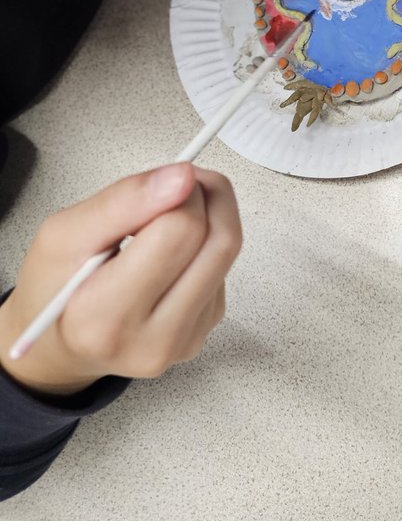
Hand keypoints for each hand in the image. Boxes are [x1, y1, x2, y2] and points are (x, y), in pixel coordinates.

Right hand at [0, 164, 240, 396]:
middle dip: (205, 197)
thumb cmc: (55, 288)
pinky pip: (223, 272)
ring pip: (228, 254)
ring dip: (210, 218)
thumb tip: (183, 177)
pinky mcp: (203, 333)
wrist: (59, 343)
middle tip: (176, 186)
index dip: (180, 192)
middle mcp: (154, 341)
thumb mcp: (63, 235)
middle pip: (219, 242)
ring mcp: (185, 342)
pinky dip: (204, 247)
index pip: (178, 234)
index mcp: (106, 318)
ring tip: (169, 215)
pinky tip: (172, 251)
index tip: (163, 182)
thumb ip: (122, 201)